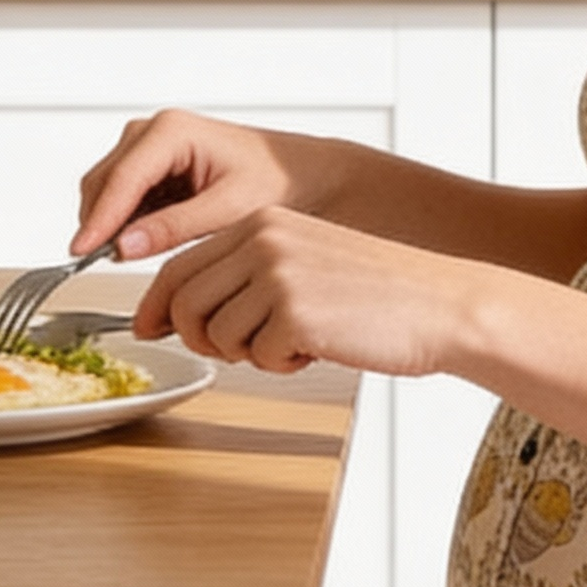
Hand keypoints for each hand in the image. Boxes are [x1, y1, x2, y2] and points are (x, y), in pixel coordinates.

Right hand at [75, 109, 324, 262]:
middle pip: (103, 181)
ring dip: (112, 224)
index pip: (120, 179)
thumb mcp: (229, 209)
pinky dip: (125, 221)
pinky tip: (145, 243)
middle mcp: (154, 132)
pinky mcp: (153, 167)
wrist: (301, 174)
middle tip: (102, 264)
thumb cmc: (277, 181)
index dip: (98, 219)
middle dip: (100, 223)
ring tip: (131, 257)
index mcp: (171, 131)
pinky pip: (123, 197)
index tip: (82, 252)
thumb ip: (174, 227)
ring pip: (107, 190)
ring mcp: (150, 147)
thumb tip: (125, 245)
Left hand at [134, 208, 483, 380]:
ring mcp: (278, 275)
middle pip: (185, 303)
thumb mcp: (301, 264)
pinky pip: (257, 356)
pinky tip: (320, 348)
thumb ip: (241, 278)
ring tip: (298, 341)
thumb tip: (167, 317)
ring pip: (216, 334)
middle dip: (202, 338)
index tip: (146, 329)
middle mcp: (263, 240)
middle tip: (244, 349)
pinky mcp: (296, 313)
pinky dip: (283, 364)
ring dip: (252, 352)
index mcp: (261, 222)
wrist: (439, 304)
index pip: (179, 266)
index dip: (156, 306)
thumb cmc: (374, 293)